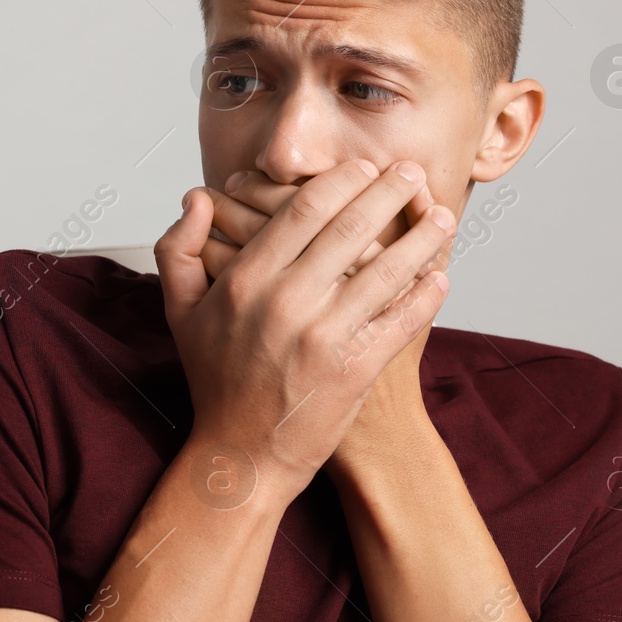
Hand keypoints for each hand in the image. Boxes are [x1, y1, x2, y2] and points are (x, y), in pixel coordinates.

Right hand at [155, 160, 455, 496]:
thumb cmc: (215, 378)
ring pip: (386, 269)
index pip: (303, 210)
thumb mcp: (181, 311)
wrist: (241, 453)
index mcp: (245, 281)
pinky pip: (401, 320)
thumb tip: (197, 199)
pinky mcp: (354, 370)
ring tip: (442, 216)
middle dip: (389, 193)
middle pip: (351, 227)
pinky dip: (427, 295)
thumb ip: (179, 248)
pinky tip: (441, 276)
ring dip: (422, 237)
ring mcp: (322, 337)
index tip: (364, 167)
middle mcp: (284, 303)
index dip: (340, 181)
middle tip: (411, 172)